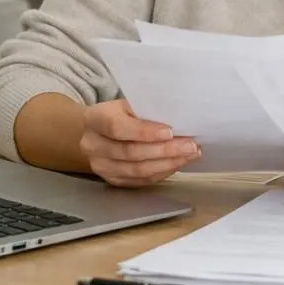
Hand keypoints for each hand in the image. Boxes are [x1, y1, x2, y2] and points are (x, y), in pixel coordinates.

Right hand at [78, 98, 200, 186]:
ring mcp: (101, 166)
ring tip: (190, 155)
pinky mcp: (112, 180)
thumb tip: (180, 119)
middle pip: (130, 152)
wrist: (100, 132)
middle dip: (164, 150)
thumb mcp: (129, 103)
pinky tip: (178, 164)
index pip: (117, 127)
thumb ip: (147, 109)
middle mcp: (93, 145)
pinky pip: (140, 181)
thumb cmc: (122, 114)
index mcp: (95, 119)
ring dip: (168, 164)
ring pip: (137, 170)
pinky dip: (162, 173)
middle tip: (190, 146)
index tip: (170, 132)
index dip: (144, 132)